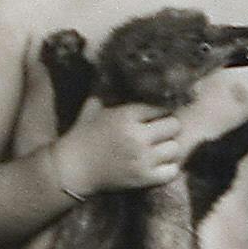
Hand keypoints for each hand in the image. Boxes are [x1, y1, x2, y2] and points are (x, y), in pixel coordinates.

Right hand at [53, 97, 183, 196]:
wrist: (72, 169)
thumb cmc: (82, 136)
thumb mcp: (94, 106)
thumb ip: (108, 89)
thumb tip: (115, 70)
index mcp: (126, 115)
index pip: (161, 107)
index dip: (161, 111)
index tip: (158, 114)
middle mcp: (137, 136)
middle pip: (174, 126)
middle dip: (169, 127)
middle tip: (161, 132)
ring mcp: (142, 159)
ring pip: (175, 148)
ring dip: (169, 147)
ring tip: (160, 148)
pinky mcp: (143, 178)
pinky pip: (171, 170)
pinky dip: (167, 168)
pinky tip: (158, 164)